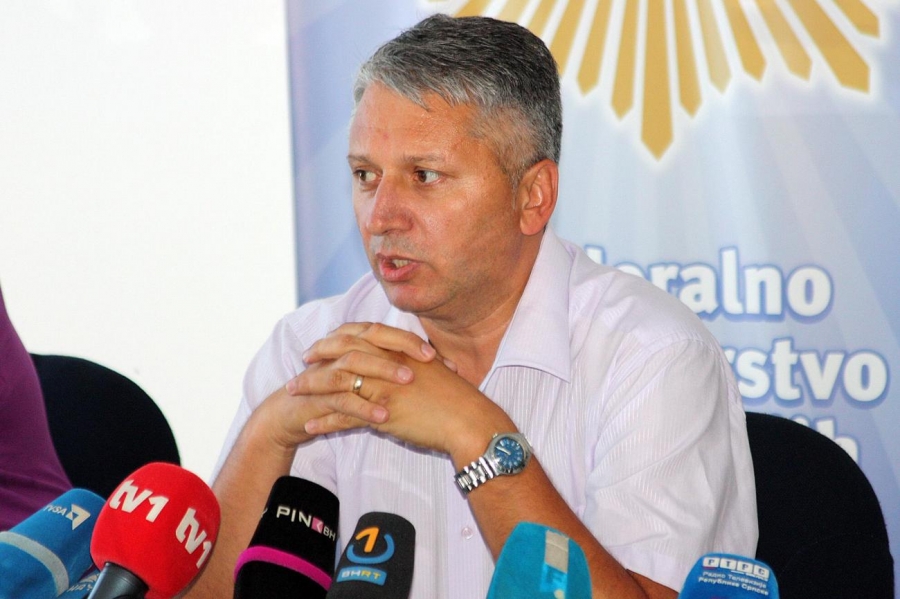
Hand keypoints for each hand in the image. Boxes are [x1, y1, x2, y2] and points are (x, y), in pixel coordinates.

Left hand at [291, 322, 511, 458]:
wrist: (469, 419)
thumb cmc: (456, 397)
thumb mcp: (432, 370)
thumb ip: (412, 362)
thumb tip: (401, 362)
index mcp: (399, 350)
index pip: (360, 337)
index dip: (338, 338)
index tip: (323, 343)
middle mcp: (388, 364)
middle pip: (342, 354)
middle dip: (318, 356)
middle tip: (302, 360)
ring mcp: (383, 388)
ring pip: (337, 383)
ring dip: (312, 388)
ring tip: (293, 393)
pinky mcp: (382, 414)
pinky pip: (345, 416)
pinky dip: (325, 420)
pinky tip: (310, 426)